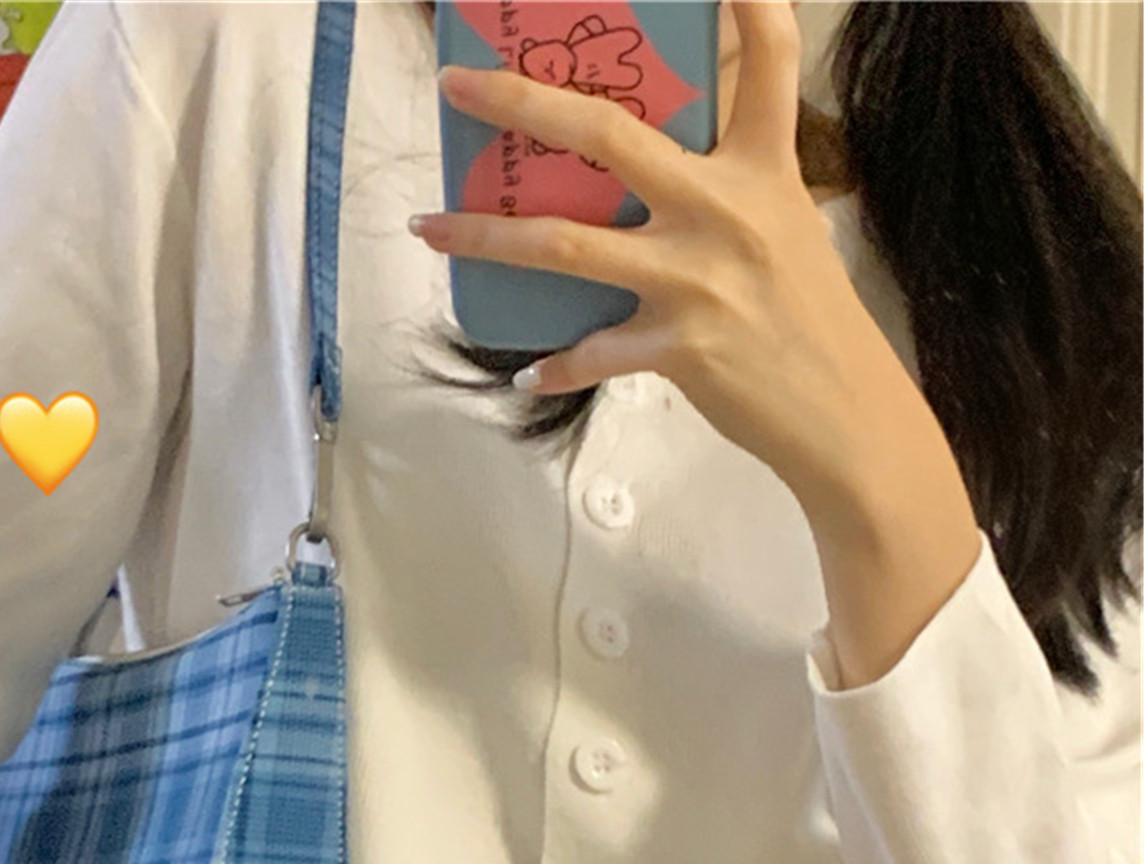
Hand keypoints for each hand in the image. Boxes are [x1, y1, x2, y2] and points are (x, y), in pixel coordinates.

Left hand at [411, 0, 923, 524]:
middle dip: (523, 102)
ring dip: (484, 236)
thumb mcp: (786, 228)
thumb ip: (726, 191)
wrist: (844, 412)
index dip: (744, 0)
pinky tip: (527, 372)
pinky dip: (555, 367)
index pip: (767, 58)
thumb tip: (655, 177)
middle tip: (458, 84)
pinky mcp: (676, 347)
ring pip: (563, 246)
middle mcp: (723, 211)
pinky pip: (590, 355)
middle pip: (608, 135)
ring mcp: (694, 279)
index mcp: (762, 169)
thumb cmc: (811, 319)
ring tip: (428, 226)